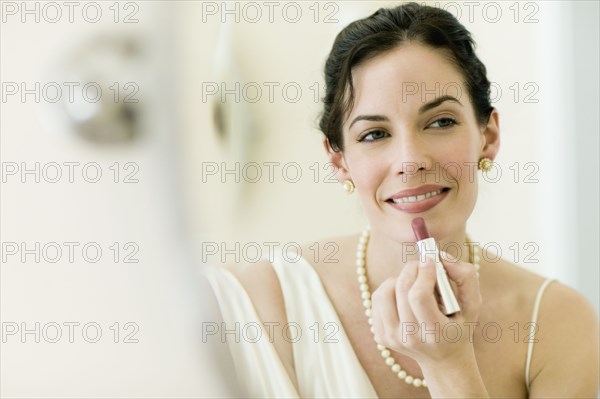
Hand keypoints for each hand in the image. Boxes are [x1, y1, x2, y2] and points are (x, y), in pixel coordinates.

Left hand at [370, 251, 481, 366]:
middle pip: (402, 291)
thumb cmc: (459, 326)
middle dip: (412, 269)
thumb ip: (465, 276)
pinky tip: (403, 294)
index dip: (423, 273)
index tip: (430, 260)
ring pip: (384, 292)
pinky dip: (389, 288)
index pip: (419, 296)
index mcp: (436, 333)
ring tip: (413, 281)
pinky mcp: (380, 335)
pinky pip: (377, 299)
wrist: (443, 359)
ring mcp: (393, 338)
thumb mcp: (472, 304)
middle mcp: (411, 338)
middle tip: (422, 264)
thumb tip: (441, 257)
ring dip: (399, 278)